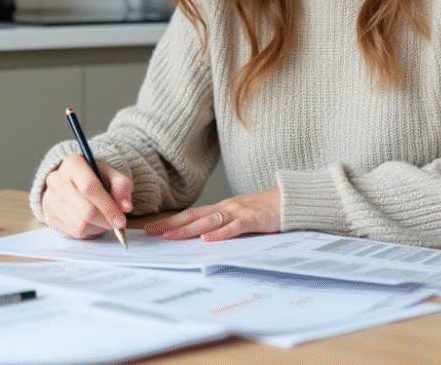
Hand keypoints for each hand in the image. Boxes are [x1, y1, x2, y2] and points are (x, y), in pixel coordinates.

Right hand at [41, 154, 133, 238]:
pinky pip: (72, 231)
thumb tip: (125, 206)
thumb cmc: (95, 177)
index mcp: (73, 164)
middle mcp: (56, 179)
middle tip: (116, 223)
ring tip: (103, 219)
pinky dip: (88, 230)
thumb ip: (122, 186)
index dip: (108, 206)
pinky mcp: (48, 215)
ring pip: (79, 223)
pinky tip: (92, 222)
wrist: (73, 181)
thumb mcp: (111, 174)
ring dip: (97, 226)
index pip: (90, 187)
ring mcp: (49, 198)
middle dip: (105, 220)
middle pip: (85, 209)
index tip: (121, 220)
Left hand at [142, 187, 280, 241]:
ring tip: (169, 237)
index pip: (190, 215)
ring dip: (187, 229)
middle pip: (193, 216)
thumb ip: (224, 225)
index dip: (170, 221)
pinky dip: (219, 234)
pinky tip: (206, 240)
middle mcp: (226, 208)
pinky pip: (233, 228)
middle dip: (170, 225)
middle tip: (149, 232)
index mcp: (221, 208)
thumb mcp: (240, 217)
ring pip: (208, 221)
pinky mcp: (253, 219)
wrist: (291, 200)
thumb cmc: (266, 210)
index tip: (150, 228)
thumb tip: (202, 239)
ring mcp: (239, 212)